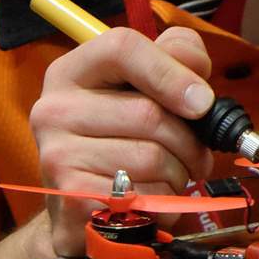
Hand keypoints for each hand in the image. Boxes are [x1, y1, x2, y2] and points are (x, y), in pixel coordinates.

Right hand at [28, 25, 215, 255]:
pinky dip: (164, 200)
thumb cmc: (121, 139)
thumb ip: (176, 59)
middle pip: (148, 112)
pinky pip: (144, 196)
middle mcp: (54, 109)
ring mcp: (57, 155)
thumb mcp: (143, 86)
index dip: (171, 71)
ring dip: (179, 171)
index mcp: (72, 71)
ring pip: (151, 157)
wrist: (82, 210)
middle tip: (197, 153)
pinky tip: (154, 199)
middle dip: (189, 138)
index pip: (122, 48)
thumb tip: (199, 90)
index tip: (204, 101)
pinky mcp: (71, 199)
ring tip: (171, 175)